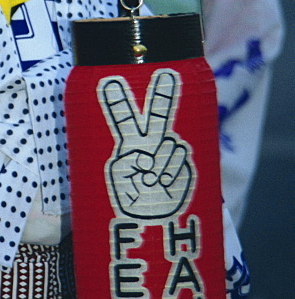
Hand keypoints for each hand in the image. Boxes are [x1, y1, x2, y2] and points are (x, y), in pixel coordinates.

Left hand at [101, 69, 192, 218]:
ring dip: (162, 163)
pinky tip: (165, 184)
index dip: (117, 99)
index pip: (123, 116)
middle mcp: (152, 142)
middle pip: (159, 113)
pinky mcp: (188, 166)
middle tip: (167, 75)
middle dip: (163, 93)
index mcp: (130, 142)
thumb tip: (145, 158)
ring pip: (172, 143)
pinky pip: (184, 158)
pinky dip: (174, 172)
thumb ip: (126, 165)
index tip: (110, 80)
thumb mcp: (117, 179)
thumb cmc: (127, 198)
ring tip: (151, 181)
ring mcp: (170, 153)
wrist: (151, 223)